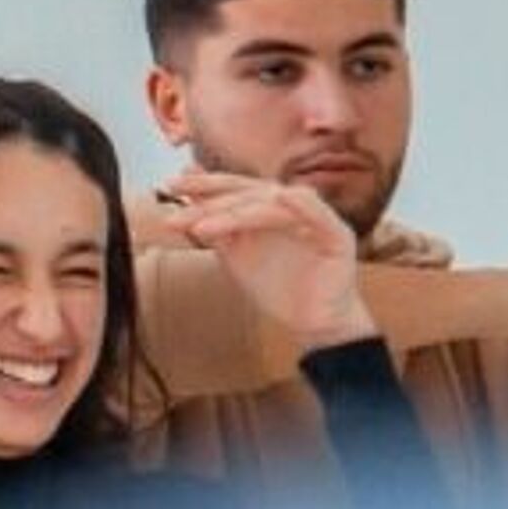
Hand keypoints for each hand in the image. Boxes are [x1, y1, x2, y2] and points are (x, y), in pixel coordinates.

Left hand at [157, 172, 373, 353]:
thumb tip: (186, 206)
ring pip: (274, 205)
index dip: (204, 185)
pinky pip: (319, 216)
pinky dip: (303, 206)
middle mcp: (291, 208)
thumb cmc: (279, 290)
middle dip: (212, 192)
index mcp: (268, 210)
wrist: (314, 323)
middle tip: (176, 193)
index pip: (235, 190)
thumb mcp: (238, 260)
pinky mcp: (337, 237)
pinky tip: (282, 198)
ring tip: (202, 226)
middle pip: (251, 191)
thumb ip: (218, 233)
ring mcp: (315, 219)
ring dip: (239, 211)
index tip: (170, 186)